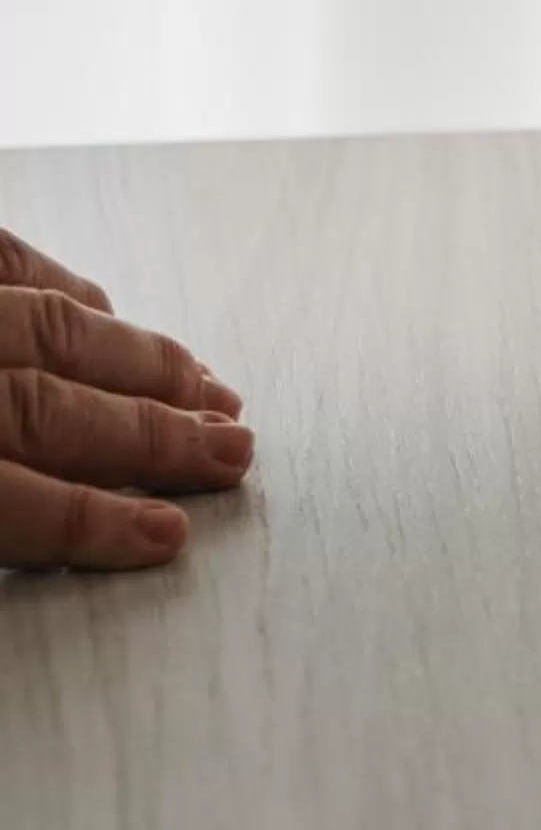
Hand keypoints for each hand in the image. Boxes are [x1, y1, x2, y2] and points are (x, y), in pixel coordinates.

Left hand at [0, 229, 251, 570]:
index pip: (13, 500)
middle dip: (154, 434)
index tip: (166, 534)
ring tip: (208, 388)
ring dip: (141, 362)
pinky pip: (10, 260)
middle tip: (229, 450)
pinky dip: (71, 288)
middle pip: (49, 409)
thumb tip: (16, 569)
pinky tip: (110, 310)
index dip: (94, 522)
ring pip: (51, 328)